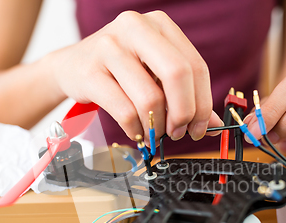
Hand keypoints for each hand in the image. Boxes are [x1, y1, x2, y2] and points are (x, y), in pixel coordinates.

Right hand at [47, 10, 222, 143]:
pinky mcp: (90, 71)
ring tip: (152, 134)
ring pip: (150, 98)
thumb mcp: (154, 72)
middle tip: (179, 133)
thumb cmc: (119, 70)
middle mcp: (135, 27)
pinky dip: (135, 130)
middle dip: (183, 113)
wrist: (71, 66)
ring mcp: (109, 47)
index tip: (200, 128)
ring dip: (156, 127)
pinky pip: (125, 111)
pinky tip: (136, 131)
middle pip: (177, 74)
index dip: (202, 103)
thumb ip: (183, 93)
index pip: (195, 66)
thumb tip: (213, 123)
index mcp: (159, 24)